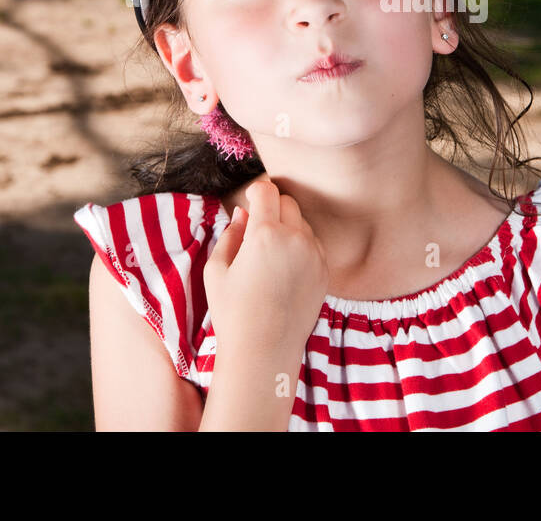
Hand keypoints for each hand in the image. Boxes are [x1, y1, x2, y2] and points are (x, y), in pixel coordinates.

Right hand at [203, 175, 329, 358]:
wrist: (265, 349)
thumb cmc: (233, 312)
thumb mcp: (216, 271)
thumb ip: (230, 235)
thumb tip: (243, 215)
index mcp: (265, 234)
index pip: (267, 190)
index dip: (255, 192)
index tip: (249, 203)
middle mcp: (295, 239)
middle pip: (288, 202)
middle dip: (272, 208)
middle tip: (257, 230)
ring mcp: (314, 254)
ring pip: (303, 223)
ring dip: (288, 228)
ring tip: (270, 257)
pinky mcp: (325, 270)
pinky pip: (314, 245)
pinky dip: (301, 247)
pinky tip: (285, 271)